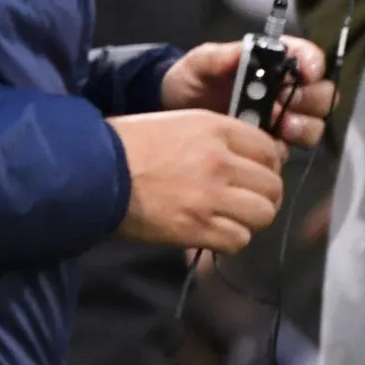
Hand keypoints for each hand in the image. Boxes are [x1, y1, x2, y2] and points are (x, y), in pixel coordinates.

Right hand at [110, 109, 286, 252]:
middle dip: (261, 195)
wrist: (92, 171)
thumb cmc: (125, 145)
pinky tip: (210, 231)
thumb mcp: (174, 125)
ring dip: (248, 219)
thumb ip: (214, 139)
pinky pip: (239, 240)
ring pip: (262, 214)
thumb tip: (245, 161)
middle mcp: (219, 161)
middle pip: (272, 186)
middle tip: (242, 200)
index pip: (268, 150)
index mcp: (213, 129)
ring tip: (227, 217)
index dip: (266, 165)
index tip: (253, 174)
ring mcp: (211, 196)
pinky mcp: (199, 227)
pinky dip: (229, 239)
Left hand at [161, 37, 333, 147]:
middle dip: (310, 99)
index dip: (313, 63)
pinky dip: (282, 146)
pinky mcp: (272, 143)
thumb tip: (245, 49)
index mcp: (272, 62)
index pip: (307, 57)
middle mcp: (285, 90)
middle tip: (287, 102)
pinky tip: (265, 142)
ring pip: (314, 124)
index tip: (306, 72)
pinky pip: (291, 149)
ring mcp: (282, 119)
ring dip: (302, 126)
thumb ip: (220, 56)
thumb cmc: (191, 80)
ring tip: (279, 126)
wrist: (175, 112)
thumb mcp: (199, 63)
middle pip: (322, 94)